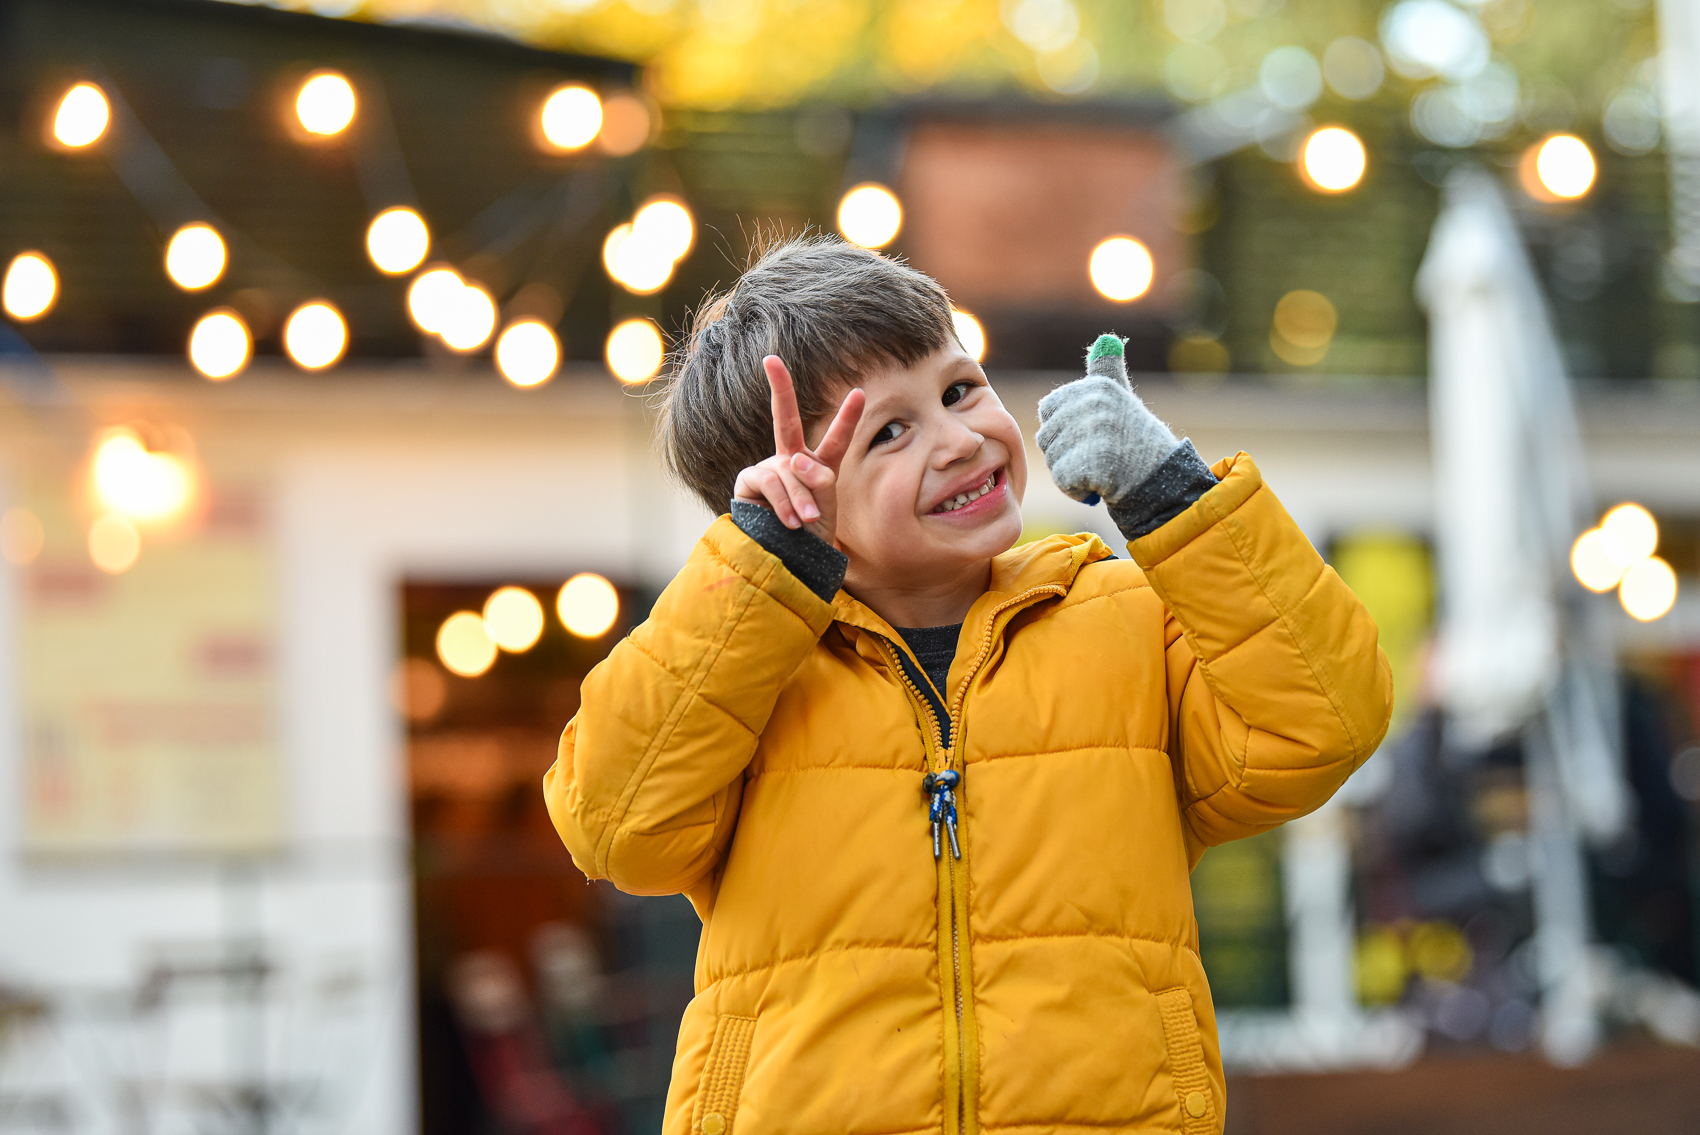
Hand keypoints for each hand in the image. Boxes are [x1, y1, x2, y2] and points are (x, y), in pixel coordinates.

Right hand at [732, 356, 864, 546]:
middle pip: (785, 419)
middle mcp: (789, 461)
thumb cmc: (810, 536)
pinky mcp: (749, 482)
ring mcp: (768, 469)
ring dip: (801, 497)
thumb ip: (818, 480)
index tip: (860, 392)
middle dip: (780, 387)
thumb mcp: (826, 506)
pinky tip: (790, 522)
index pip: (835, 439)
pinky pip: (771, 483)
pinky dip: (784, 503)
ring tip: (807, 520)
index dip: (847, 417)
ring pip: (789, 470)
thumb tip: (797, 460)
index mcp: (816, 466)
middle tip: (771, 360)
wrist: (789, 562)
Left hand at [1036, 335, 1177, 505]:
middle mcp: (1094, 402)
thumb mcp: (1120, 398)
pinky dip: (1077, 490)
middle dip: (1066, 455)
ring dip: (1072, 474)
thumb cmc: (1136, 441)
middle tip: (1099, 456)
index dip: (1063, 429)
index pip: (1048, 409)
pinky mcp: (1092, 462)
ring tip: (1103, 470)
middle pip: (1047, 438)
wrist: (1163, 481)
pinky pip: (1063, 480)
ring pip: (1053, 460)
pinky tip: (1101, 485)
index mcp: (1096, 386)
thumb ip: (1106, 371)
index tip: (1090, 435)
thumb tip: (1106, 338)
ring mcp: (1094, 432)